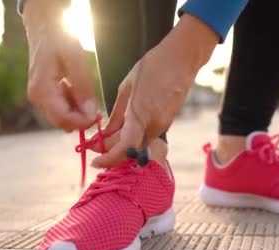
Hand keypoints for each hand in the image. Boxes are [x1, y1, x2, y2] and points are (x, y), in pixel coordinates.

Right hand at [23, 0, 97, 131]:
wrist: (44, 27)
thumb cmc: (59, 39)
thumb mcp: (76, 60)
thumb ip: (83, 88)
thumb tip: (91, 113)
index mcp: (42, 91)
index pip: (63, 119)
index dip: (83, 122)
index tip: (99, 114)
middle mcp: (37, 98)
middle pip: (62, 122)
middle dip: (81, 118)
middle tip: (97, 106)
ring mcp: (39, 97)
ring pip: (62, 117)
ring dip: (78, 111)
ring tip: (86, 92)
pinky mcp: (44, 95)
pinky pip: (60, 108)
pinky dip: (73, 105)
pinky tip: (78, 90)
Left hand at [91, 15, 218, 167]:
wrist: (182, 58)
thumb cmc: (152, 66)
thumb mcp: (127, 87)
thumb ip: (117, 114)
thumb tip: (106, 132)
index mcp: (141, 114)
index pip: (125, 149)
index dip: (109, 159)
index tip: (96, 162)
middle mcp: (154, 124)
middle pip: (132, 150)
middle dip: (112, 151)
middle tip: (96, 145)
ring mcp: (164, 124)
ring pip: (140, 143)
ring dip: (123, 143)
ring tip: (107, 135)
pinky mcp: (168, 122)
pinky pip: (147, 135)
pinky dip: (134, 136)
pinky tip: (124, 127)